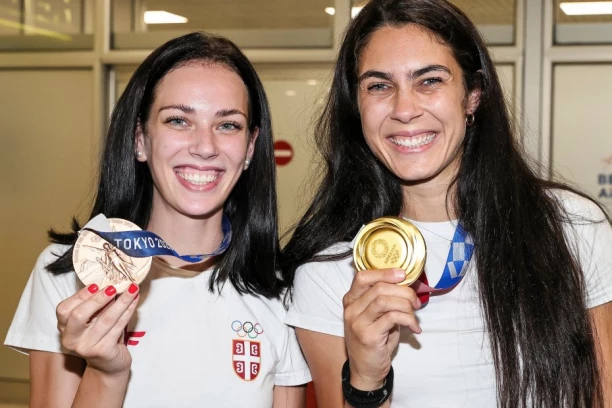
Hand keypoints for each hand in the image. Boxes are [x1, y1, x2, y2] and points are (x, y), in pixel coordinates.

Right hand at [56, 283, 139, 376]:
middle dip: (97, 299)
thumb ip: (94, 306)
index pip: (64, 309)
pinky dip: (128, 311)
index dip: (80, 295)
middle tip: (113, 287)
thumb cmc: (101, 337)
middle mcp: (71, 339)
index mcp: (64, 328)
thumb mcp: (92, 321)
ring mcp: (86, 347)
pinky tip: (134, 301)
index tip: (96, 284)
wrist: (109, 365)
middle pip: (78, 315)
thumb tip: (109, 282)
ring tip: (132, 289)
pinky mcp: (103, 351)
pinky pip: (118, 326)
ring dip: (121, 301)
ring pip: (105, 319)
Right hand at [343, 268, 420, 390]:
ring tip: (414, 315)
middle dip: (403, 291)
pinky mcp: (368, 336)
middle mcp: (351, 309)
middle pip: (379, 287)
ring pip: (385, 300)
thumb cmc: (374, 340)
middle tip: (415, 301)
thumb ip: (384, 299)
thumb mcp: (375, 316)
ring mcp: (357, 322)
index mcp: (351, 300)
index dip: (385, 272)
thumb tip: (406, 285)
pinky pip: (392, 318)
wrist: (365, 370)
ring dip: (406, 305)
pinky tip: (414, 328)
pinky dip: (408, 320)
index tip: (403, 275)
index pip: (363, 276)